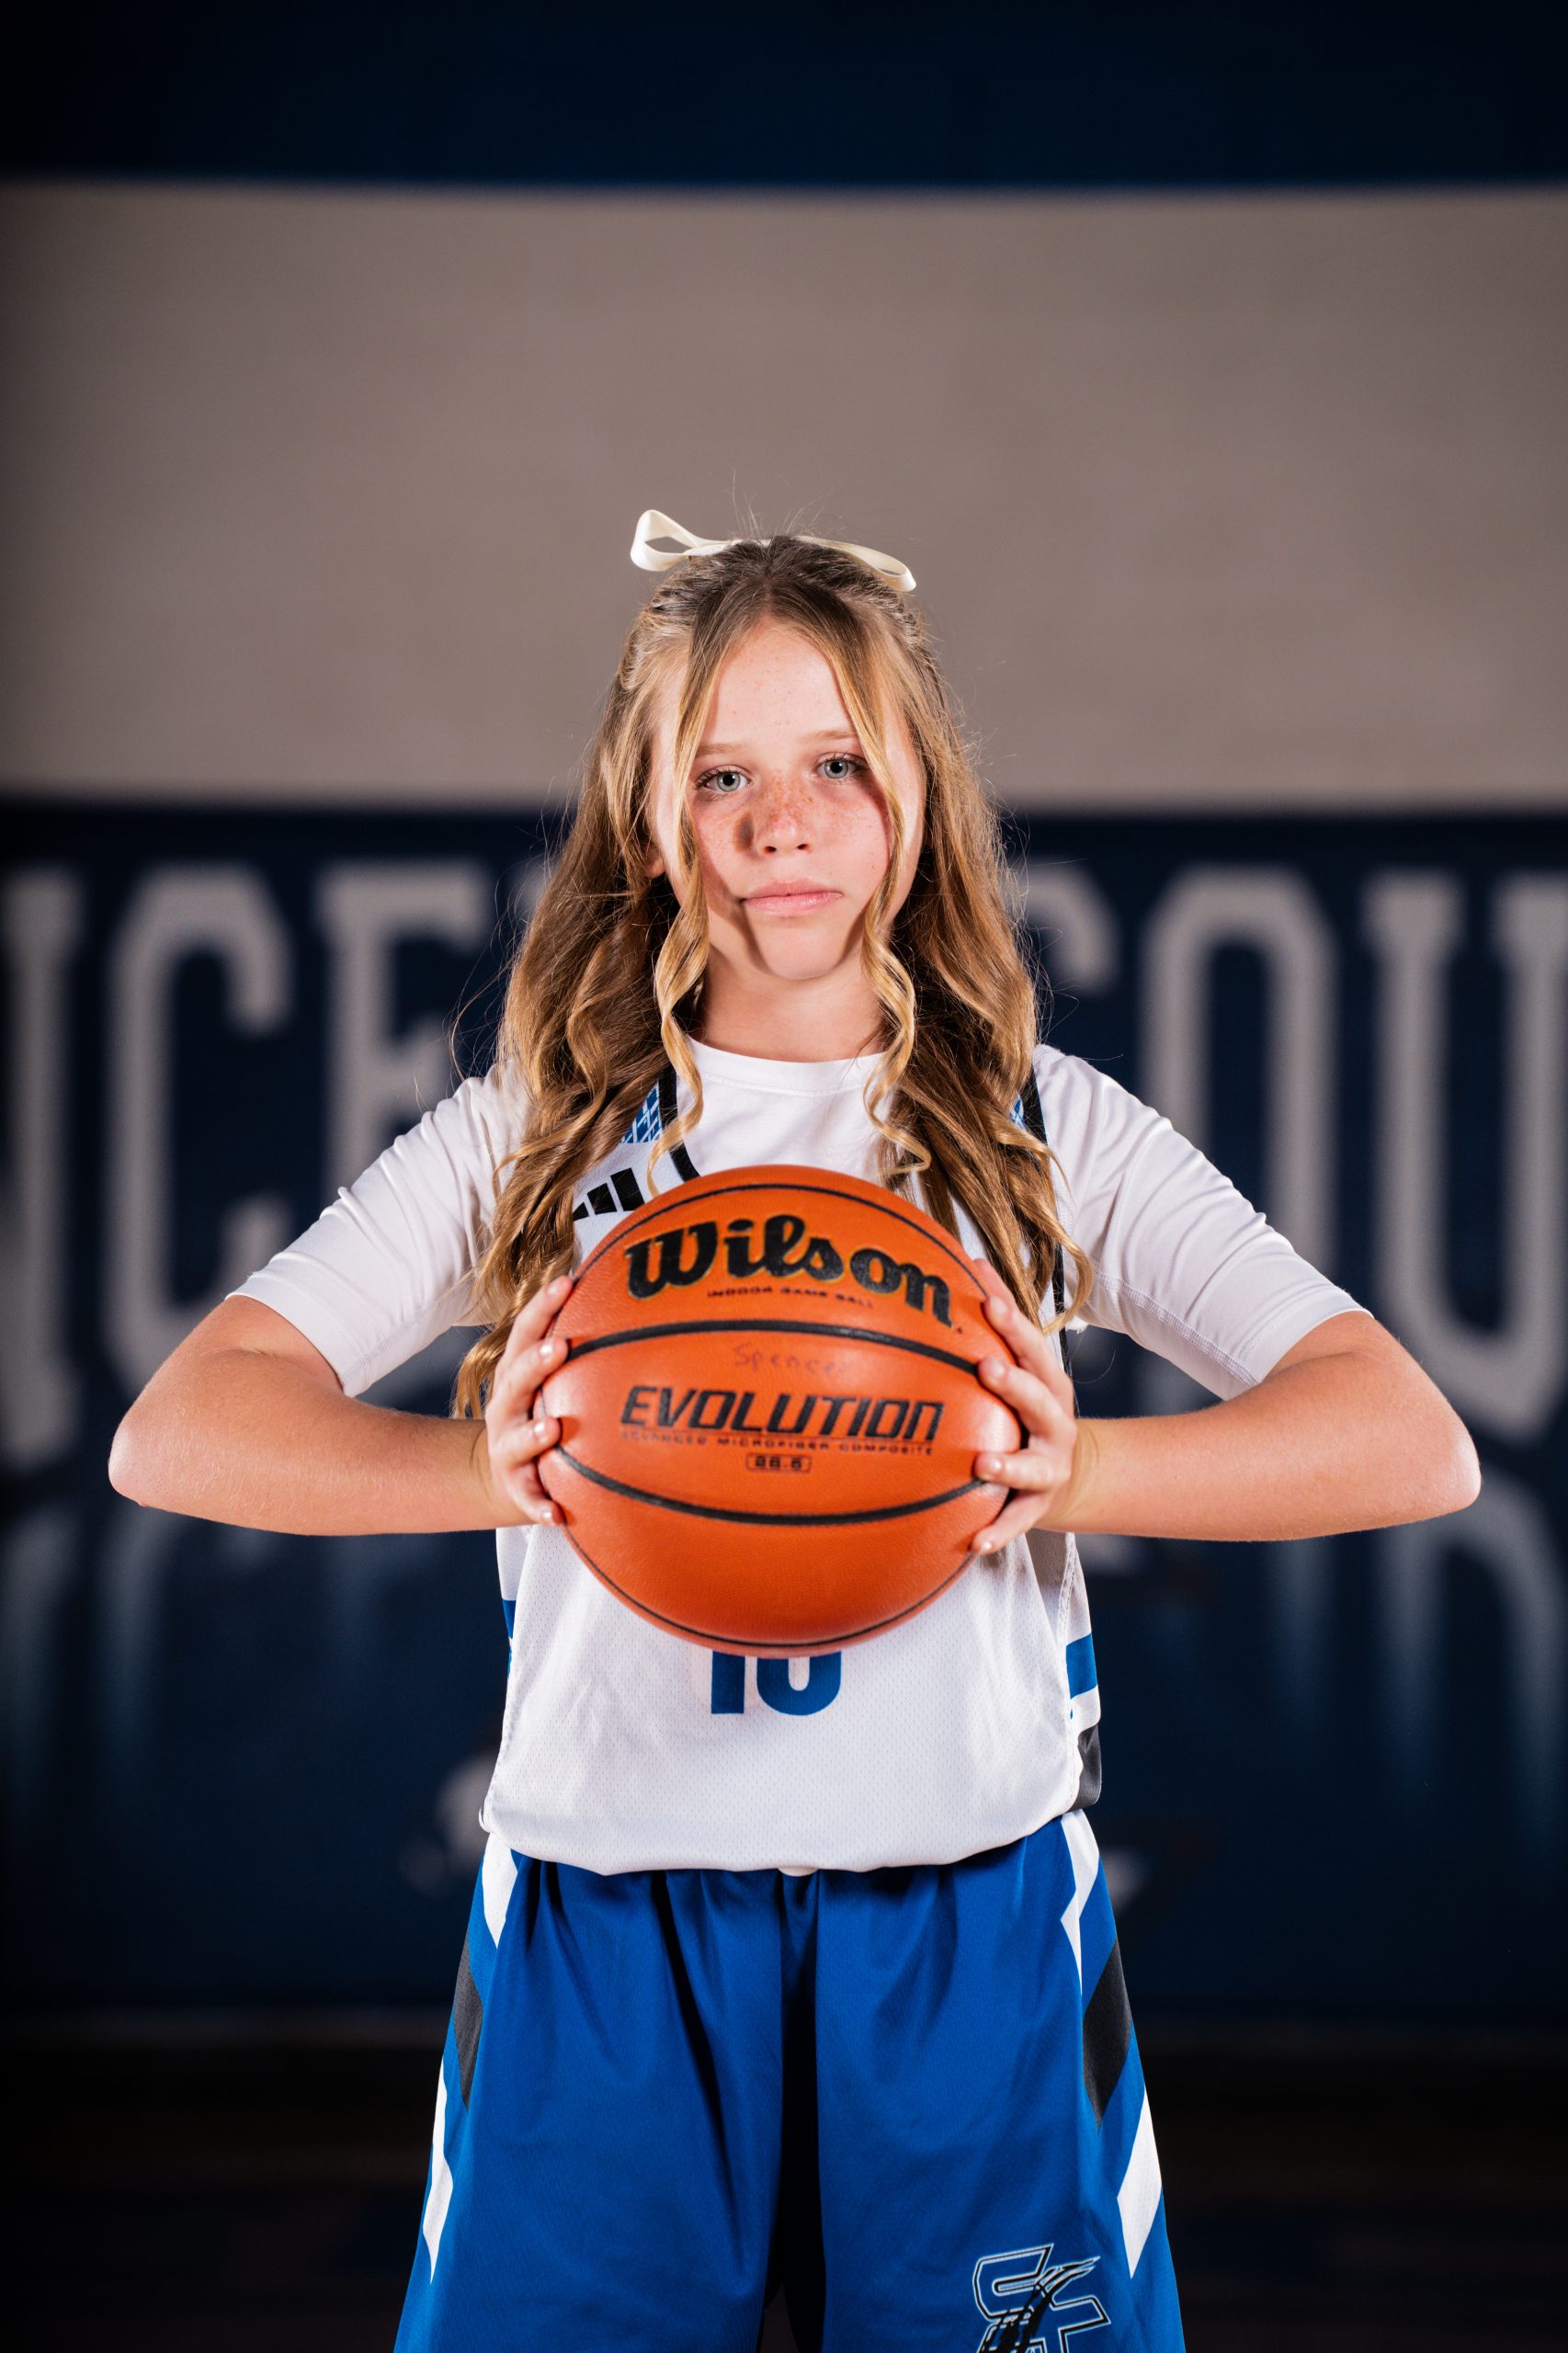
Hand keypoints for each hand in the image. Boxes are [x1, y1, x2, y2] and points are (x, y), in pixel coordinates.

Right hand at [481, 1272, 572, 1526]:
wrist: (502, 1475)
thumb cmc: (541, 1414)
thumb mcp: (553, 1381)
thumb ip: (585, 1349)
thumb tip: (645, 1305)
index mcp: (518, 1374)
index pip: (525, 1332)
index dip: (542, 1306)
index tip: (567, 1282)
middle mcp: (507, 1407)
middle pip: (515, 1379)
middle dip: (536, 1362)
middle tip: (560, 1347)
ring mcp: (508, 1449)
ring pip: (516, 1440)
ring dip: (532, 1434)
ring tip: (552, 1428)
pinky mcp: (517, 1489)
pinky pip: (528, 1500)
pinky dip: (541, 1507)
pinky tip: (557, 1513)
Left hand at [968, 1258, 1080, 1552]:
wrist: (1070, 1475)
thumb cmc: (1028, 1408)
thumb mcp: (1022, 1365)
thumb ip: (997, 1317)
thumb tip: (966, 1255)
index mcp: (1047, 1384)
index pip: (1033, 1347)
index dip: (1014, 1324)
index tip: (989, 1302)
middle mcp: (1055, 1422)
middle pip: (1041, 1399)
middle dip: (1016, 1382)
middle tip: (986, 1367)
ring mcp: (1050, 1465)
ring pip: (1033, 1464)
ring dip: (1009, 1462)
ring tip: (982, 1462)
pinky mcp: (1039, 1505)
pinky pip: (1018, 1520)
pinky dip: (999, 1532)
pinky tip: (975, 1542)